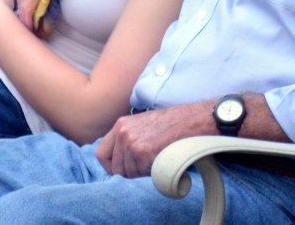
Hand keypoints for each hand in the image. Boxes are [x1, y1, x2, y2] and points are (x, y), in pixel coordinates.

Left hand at [96, 103, 211, 177]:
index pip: (101, 154)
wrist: (193, 120)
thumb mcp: (143, 124)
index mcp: (120, 125)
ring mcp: (131, 142)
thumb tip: (119, 162)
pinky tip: (162, 158)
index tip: (122, 171)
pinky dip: (152, 172)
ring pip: (128, 173)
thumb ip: (128, 138)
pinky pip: (141, 174)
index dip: (111, 167)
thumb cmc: (173, 124)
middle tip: (148, 164)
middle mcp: (122, 132)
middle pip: (115, 168)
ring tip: (157, 157)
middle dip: (130, 172)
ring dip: (143, 172)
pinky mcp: (142, 152)